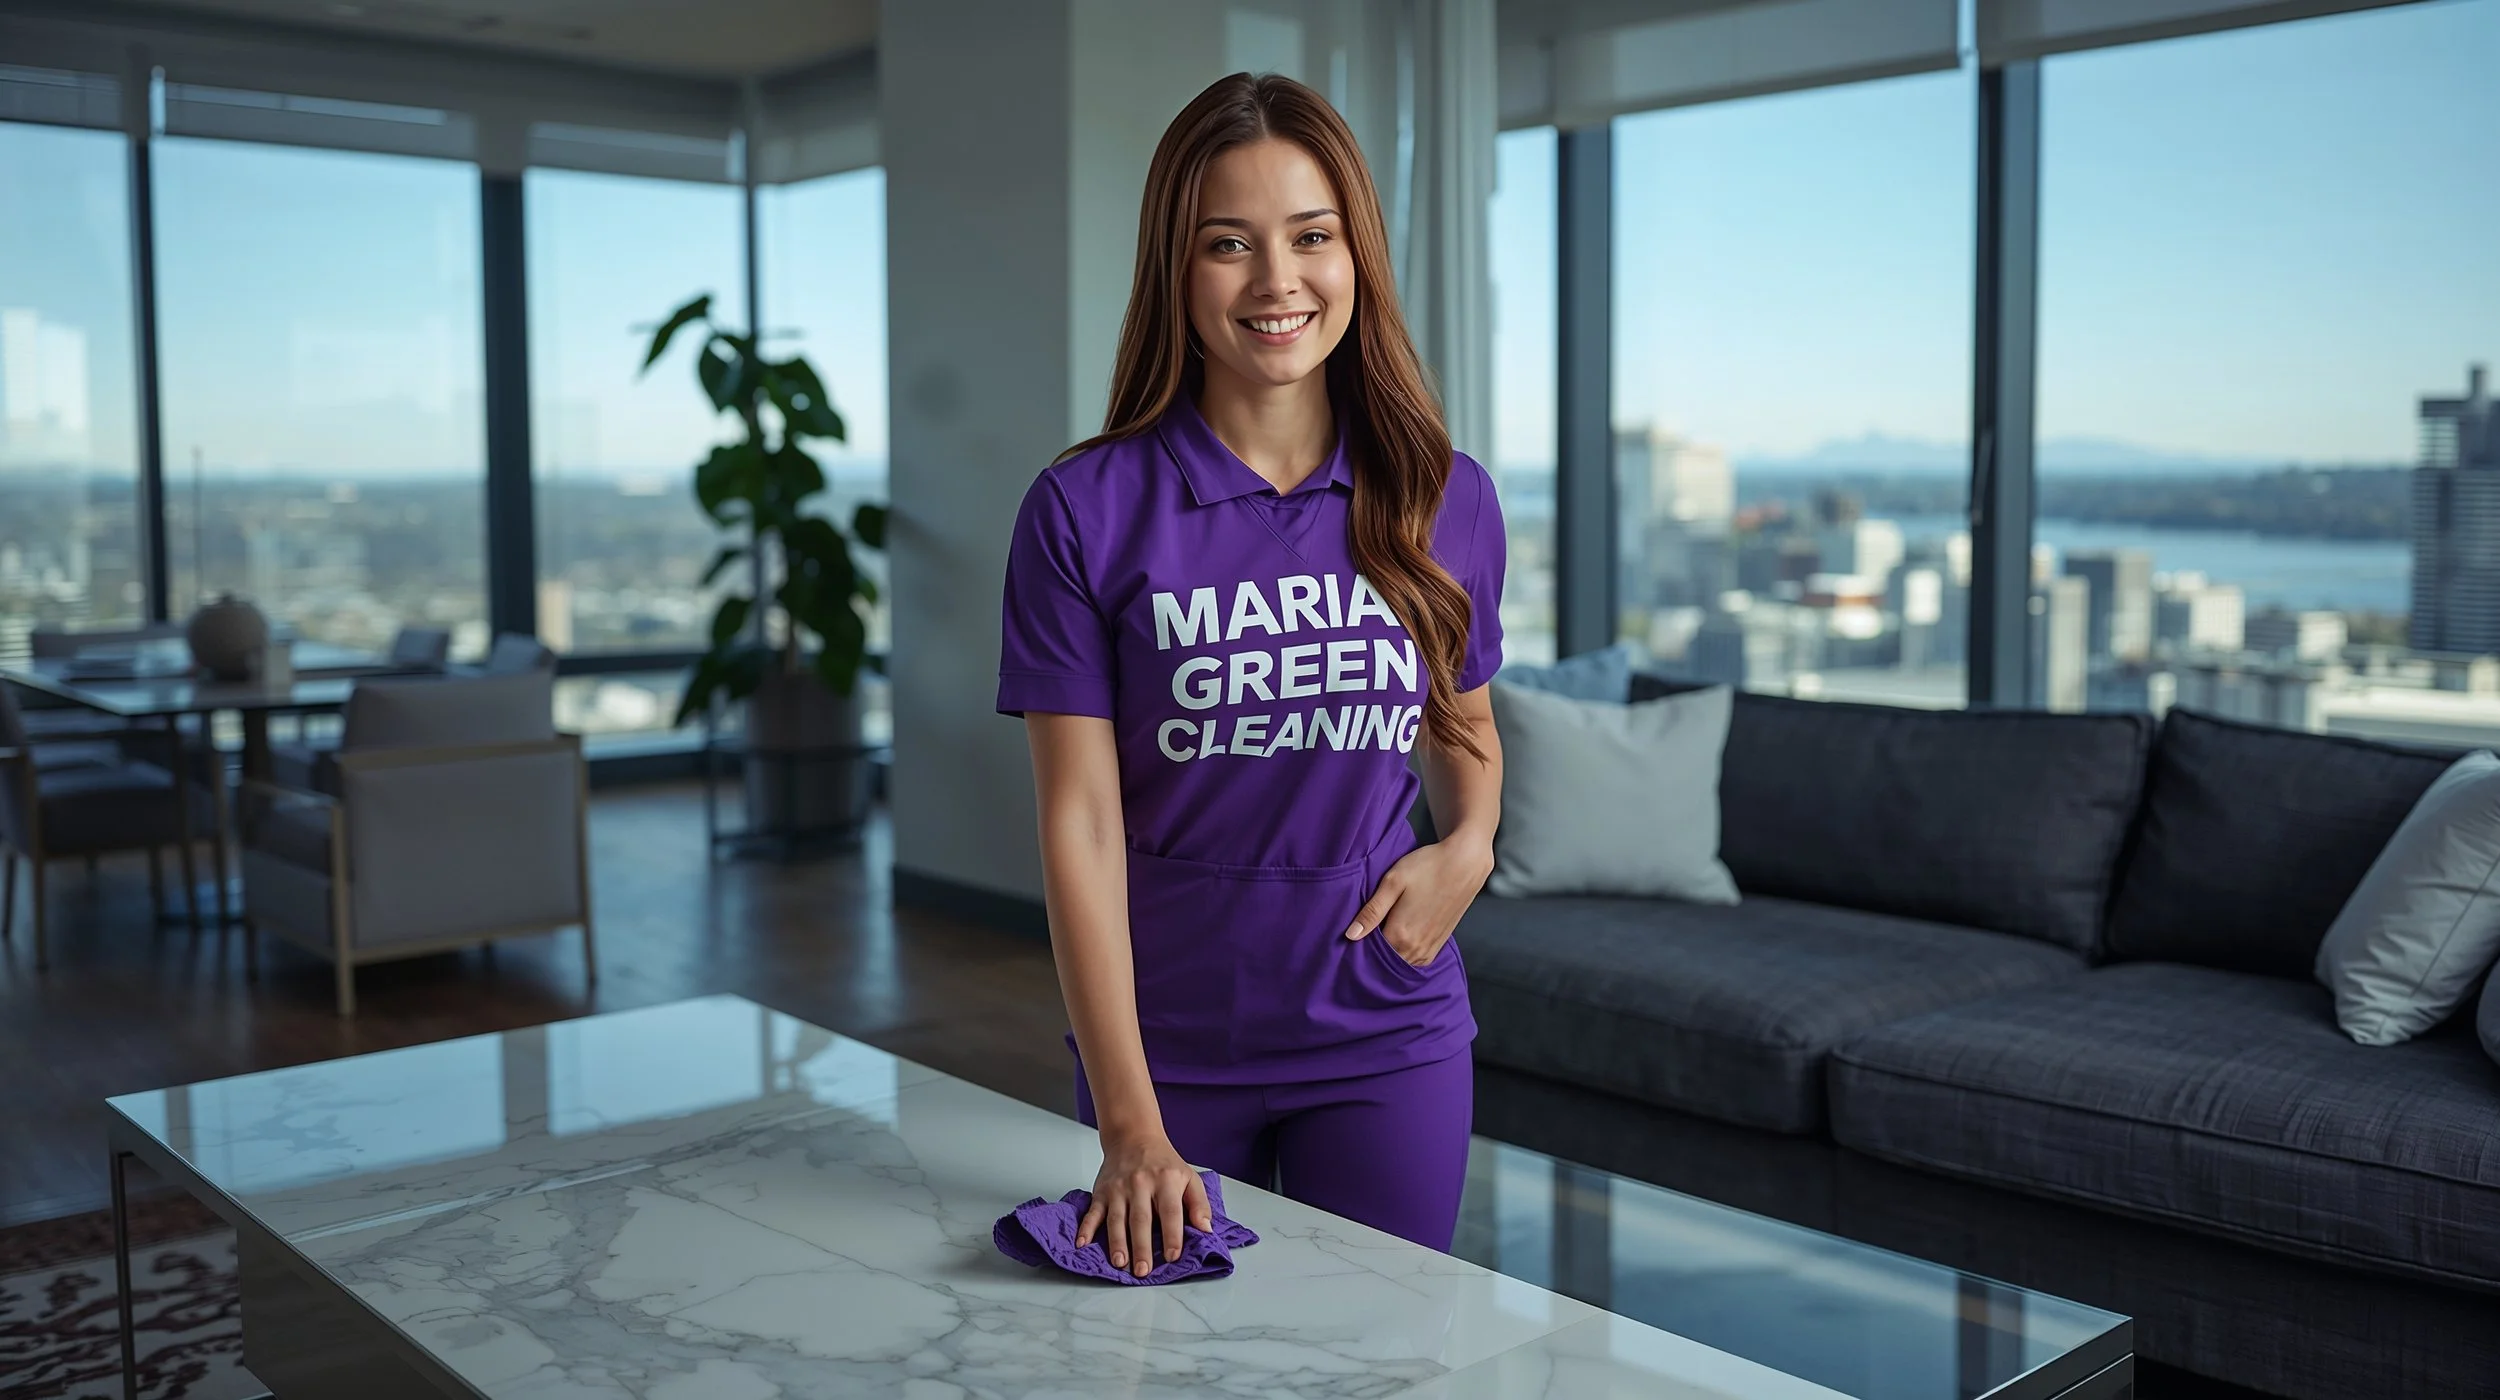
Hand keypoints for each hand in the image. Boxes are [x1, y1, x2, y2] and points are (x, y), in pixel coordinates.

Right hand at [1078, 1130, 1211, 1276]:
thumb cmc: (1163, 1163)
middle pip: (1141, 1219)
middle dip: (1141, 1247)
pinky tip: (1083, 1243)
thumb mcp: (1189, 1177)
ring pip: (1117, 1219)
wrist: (1133, 1136)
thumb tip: (1206, 1230)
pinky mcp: (1101, 1192)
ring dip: (1117, 1243)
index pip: (1170, 1212)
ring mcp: (1118, 1188)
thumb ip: (1200, 1204)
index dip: (1172, 1235)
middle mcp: (1140, 1184)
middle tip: (1143, 1271)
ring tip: (1120, 1263)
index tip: (1173, 1256)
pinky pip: (1092, 1212)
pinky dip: (1086, 1228)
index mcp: (1166, 1181)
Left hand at [1344, 835, 1494, 966]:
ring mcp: (1429, 949)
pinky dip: (1404, 954)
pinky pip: (1415, 960)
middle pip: (1384, 961)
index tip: (1350, 936)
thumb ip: (1371, 912)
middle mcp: (1415, 948)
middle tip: (1363, 933)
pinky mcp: (1439, 944)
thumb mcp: (1392, 882)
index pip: (1369, 952)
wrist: (1464, 863)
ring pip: (1400, 962)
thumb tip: (1350, 935)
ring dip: (1389, 954)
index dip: (1357, 945)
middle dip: (1371, 952)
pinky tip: (1399, 938)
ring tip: (1380, 934)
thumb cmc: (1427, 867)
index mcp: (1400, 934)